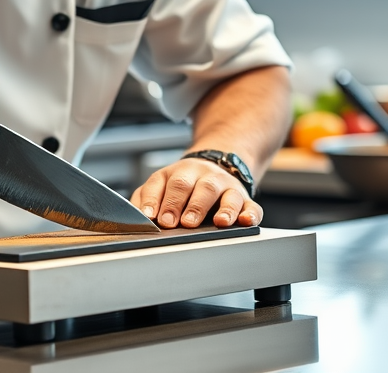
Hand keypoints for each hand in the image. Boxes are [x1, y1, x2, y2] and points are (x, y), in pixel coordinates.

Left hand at [131, 159, 262, 228]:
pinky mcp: (244, 198)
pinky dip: (249, 214)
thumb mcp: (162, 185)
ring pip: (220, 192)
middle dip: (180, 204)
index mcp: (177, 173)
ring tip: (215, 223)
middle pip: (189, 185)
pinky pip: (251, 205)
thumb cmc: (185, 184)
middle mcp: (200, 176)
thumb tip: (136, 217)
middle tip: (175, 222)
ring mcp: (224, 186)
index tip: (152, 216)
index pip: (162, 183)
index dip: (156, 200)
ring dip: (217, 208)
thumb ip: (147, 199)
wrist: (219, 165)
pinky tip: (244, 221)